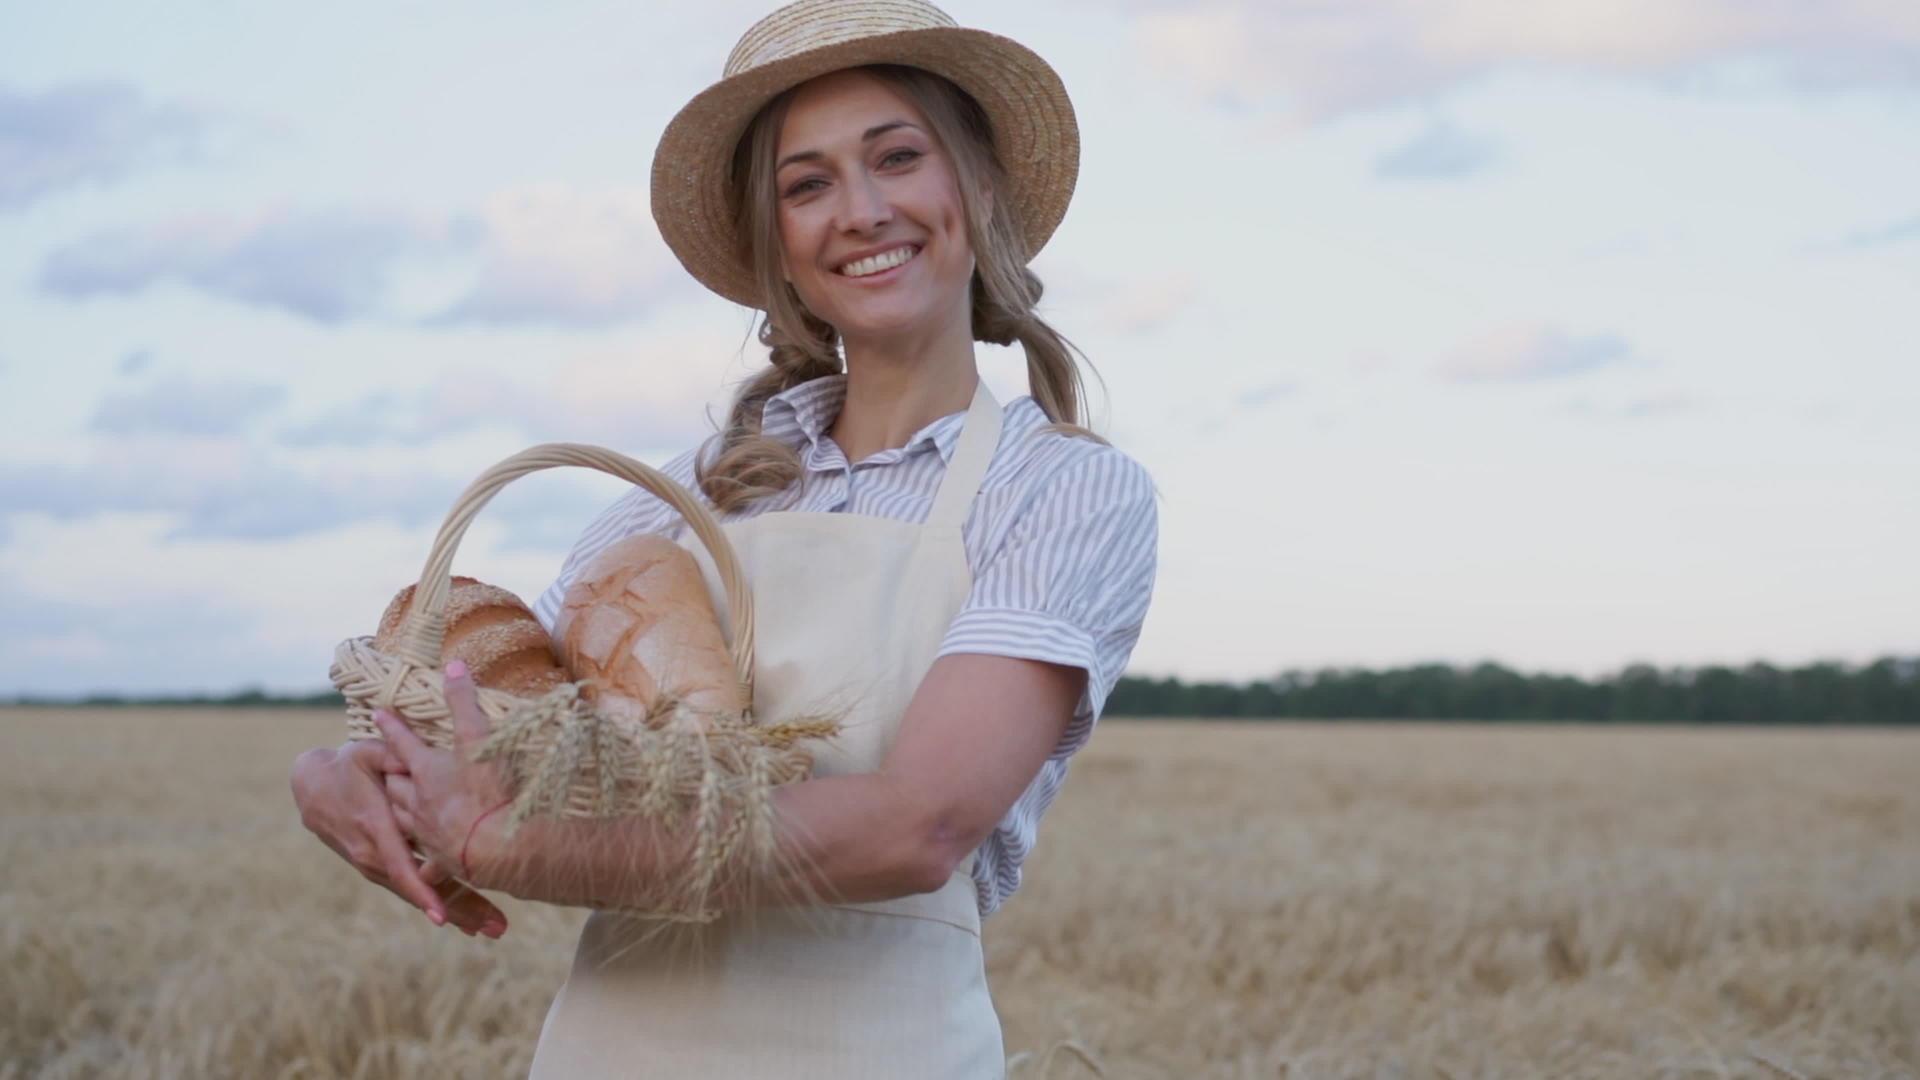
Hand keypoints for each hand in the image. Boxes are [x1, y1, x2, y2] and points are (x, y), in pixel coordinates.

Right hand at [290, 735, 507, 936]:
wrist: (312, 786)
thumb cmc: (347, 765)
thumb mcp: (368, 754)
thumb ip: (393, 755)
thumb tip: (417, 758)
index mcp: (375, 827)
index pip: (401, 868)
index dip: (422, 893)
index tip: (442, 917)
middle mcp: (373, 854)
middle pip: (418, 890)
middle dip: (457, 911)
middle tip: (495, 928)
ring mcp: (374, 865)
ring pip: (417, 893)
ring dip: (455, 912)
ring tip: (490, 928)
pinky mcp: (377, 867)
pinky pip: (410, 888)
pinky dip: (437, 903)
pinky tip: (464, 920)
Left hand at [373, 660, 516, 892]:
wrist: (495, 847)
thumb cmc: (486, 790)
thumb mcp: (479, 737)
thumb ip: (464, 702)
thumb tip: (453, 665)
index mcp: (426, 770)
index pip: (401, 742)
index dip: (391, 727)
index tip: (377, 714)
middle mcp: (419, 802)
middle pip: (394, 785)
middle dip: (391, 775)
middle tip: (391, 768)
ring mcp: (427, 832)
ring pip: (401, 819)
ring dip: (400, 811)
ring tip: (403, 808)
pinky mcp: (440, 859)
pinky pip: (423, 854)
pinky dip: (421, 853)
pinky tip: (426, 860)